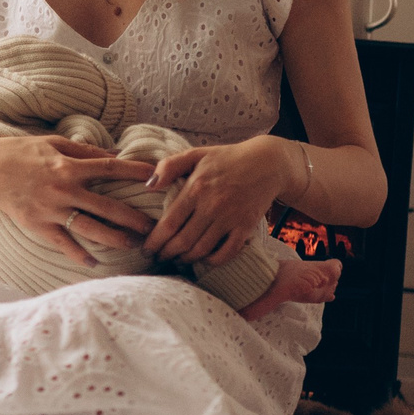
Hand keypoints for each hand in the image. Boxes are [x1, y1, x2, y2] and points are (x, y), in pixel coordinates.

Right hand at [0, 134, 155, 266]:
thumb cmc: (22, 152)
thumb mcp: (54, 143)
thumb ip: (85, 150)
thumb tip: (115, 153)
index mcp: (70, 166)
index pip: (110, 169)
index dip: (135, 172)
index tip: (157, 178)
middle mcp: (64, 189)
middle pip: (107, 206)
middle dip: (134, 218)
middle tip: (156, 227)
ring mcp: (51, 210)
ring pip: (90, 228)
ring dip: (115, 238)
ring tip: (135, 245)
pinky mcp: (38, 225)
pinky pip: (63, 243)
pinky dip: (79, 255)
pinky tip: (95, 263)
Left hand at [140, 138, 293, 265]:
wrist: (267, 163)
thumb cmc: (227, 158)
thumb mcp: (196, 154)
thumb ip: (169, 166)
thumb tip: (148, 186)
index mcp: (196, 188)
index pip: (169, 223)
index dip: (154, 240)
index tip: (146, 249)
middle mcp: (212, 206)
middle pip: (182, 241)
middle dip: (166, 254)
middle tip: (157, 258)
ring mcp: (230, 218)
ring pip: (202, 249)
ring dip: (185, 259)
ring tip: (176, 260)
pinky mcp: (246, 227)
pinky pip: (227, 252)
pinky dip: (213, 260)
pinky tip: (203, 259)